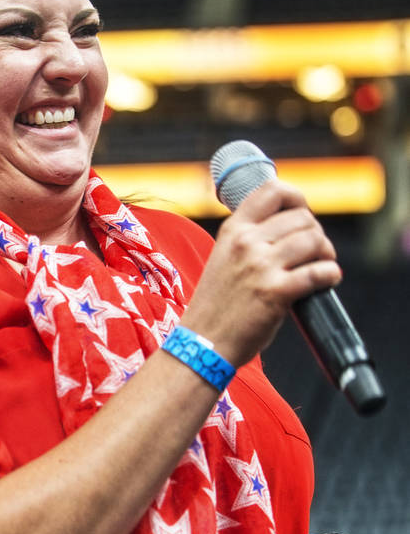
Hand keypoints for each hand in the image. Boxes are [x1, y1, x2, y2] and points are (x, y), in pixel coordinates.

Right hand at [183, 180, 341, 367]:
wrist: (203, 343)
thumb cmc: (216, 307)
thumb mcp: (224, 260)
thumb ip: (250, 241)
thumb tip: (290, 231)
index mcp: (233, 231)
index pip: (272, 190)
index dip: (296, 198)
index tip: (302, 215)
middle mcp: (246, 243)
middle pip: (302, 218)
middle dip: (316, 234)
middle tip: (315, 253)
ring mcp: (261, 266)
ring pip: (314, 240)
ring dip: (326, 253)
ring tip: (322, 265)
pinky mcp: (276, 292)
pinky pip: (319, 272)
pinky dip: (331, 274)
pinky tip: (328, 280)